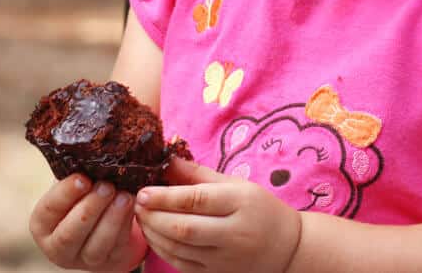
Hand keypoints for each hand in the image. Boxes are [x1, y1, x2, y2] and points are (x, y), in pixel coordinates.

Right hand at [29, 173, 146, 270]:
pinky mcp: (110, 262)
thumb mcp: (73, 186)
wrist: (106, 222)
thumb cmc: (84, 195)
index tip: (82, 178)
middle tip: (107, 186)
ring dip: (112, 218)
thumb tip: (86, 147)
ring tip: (125, 195)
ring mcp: (84, 259)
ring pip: (97, 243)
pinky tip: (134, 205)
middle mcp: (58, 246)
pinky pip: (118, 245)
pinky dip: (127, 224)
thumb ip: (74, 171)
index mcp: (43, 224)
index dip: (65, 195)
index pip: (48, 210)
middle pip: (71, 233)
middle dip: (90, 208)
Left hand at [135, 158, 301, 272]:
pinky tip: (153, 235)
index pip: (196, 200)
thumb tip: (167, 158)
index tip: (143, 191)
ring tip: (140, 217)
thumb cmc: (259, 209)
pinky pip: (181, 264)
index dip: (165, 197)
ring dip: (153, 233)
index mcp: (240, 203)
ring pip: (179, 248)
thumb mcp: (236, 185)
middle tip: (135, 203)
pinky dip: (162, 249)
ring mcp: (225, 259)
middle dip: (153, 216)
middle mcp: (233, 233)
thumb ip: (199, 174)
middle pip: (184, 227)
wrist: (286, 248)